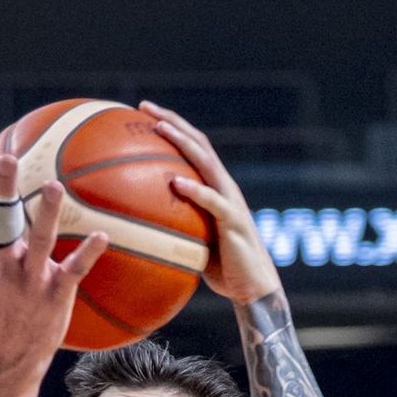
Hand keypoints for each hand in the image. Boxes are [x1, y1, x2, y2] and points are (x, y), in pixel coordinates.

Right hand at [0, 145, 106, 381]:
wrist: (3, 368)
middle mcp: (1, 270)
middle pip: (3, 224)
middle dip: (3, 193)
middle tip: (6, 159)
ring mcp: (29, 284)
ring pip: (40, 244)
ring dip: (47, 215)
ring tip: (54, 187)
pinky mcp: (55, 299)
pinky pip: (73, 273)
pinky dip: (87, 255)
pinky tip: (102, 236)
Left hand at [141, 100, 279, 303]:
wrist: (254, 289)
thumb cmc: (224, 269)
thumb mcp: (195, 241)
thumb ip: (178, 226)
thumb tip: (143, 227)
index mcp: (216, 187)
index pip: (193, 148)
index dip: (172, 127)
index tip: (144, 114)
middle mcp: (224, 186)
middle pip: (199, 143)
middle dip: (172, 121)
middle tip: (145, 107)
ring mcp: (230, 201)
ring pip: (206, 163)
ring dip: (182, 142)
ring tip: (159, 129)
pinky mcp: (233, 221)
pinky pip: (212, 201)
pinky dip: (194, 190)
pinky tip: (175, 182)